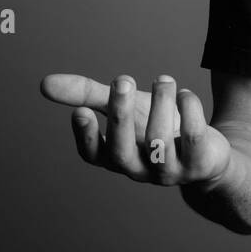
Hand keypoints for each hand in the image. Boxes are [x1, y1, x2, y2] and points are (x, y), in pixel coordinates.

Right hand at [39, 73, 231, 185]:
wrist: (206, 151)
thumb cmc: (154, 125)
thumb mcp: (123, 107)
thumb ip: (87, 95)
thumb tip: (44, 84)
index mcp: (115, 157)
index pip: (93, 156)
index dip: (86, 136)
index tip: (82, 111)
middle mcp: (139, 169)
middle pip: (122, 150)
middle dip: (121, 114)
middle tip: (123, 80)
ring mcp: (169, 171)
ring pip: (159, 142)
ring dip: (160, 104)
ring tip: (163, 80)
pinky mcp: (198, 165)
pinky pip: (192, 138)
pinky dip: (188, 110)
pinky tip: (184, 93)